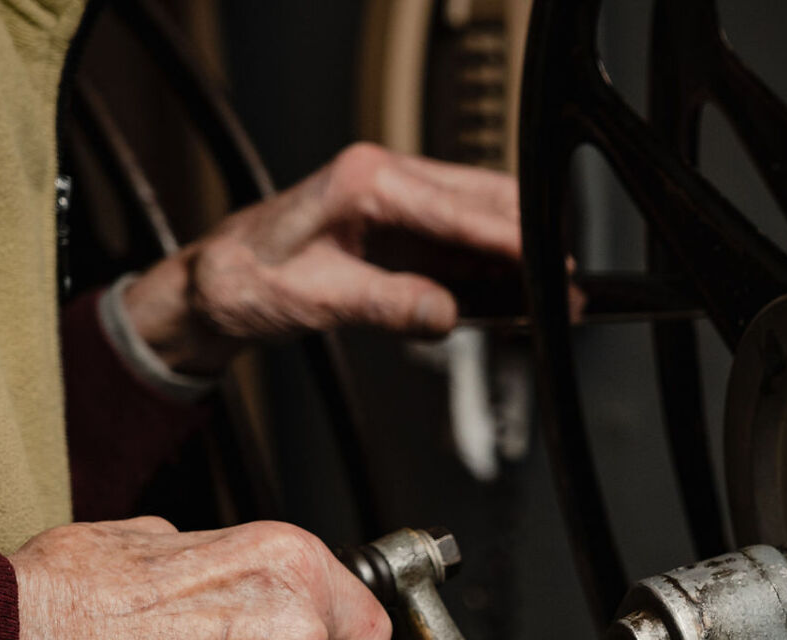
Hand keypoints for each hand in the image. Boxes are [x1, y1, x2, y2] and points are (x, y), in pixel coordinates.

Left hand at [121, 143, 520, 374]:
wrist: (215, 282)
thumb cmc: (248, 279)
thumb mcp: (315, 300)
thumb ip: (385, 304)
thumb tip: (444, 313)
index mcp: (364, 182)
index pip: (459, 210)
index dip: (513, 239)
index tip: (555, 264)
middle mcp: (386, 178)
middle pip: (483, 201)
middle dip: (532, 242)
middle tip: (572, 288)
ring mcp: (397, 200)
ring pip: (479, 217)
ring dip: (517, 255)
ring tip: (556, 297)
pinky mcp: (401, 226)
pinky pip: (461, 241)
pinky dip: (492, 266)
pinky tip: (516, 296)